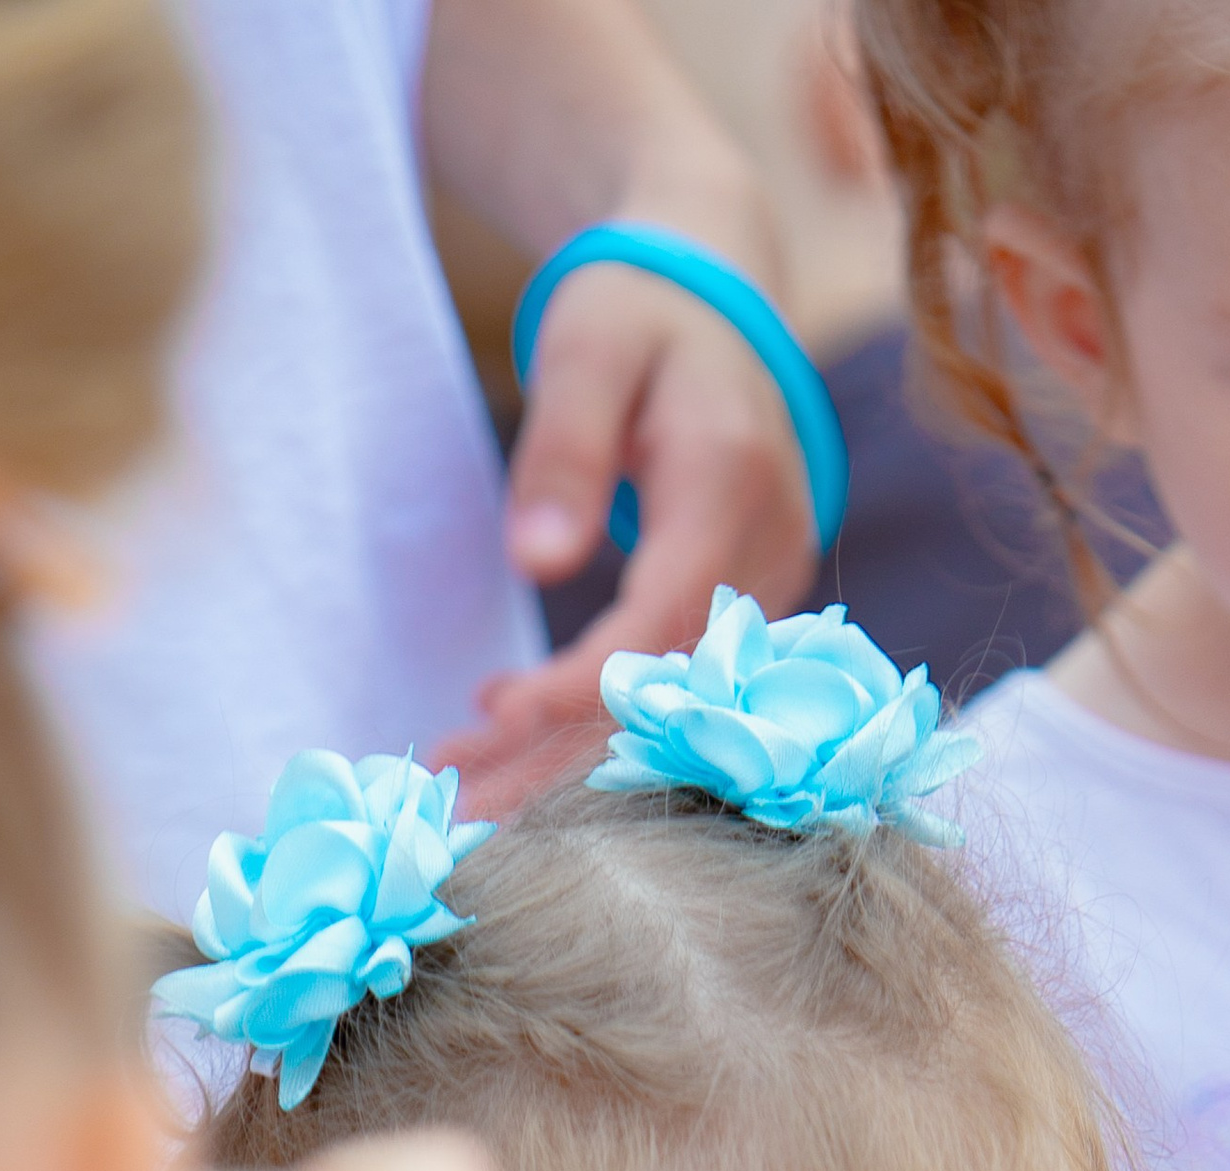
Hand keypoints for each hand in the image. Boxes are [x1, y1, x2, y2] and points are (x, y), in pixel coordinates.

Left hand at [434, 261, 819, 821]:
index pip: (664, 614)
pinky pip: (677, 684)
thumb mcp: (588, 350)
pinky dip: (596, 719)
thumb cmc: (642, 315)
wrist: (723, 305)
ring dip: (570, 754)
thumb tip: (536, 562)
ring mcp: (767, 589)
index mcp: (732, 483)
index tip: (500, 719)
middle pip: (671, 686)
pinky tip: (512, 740)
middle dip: (565, 753)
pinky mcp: (746, 611)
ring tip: (467, 789)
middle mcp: (768, 551)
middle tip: (461, 805)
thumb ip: (565, 451)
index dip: (589, 681)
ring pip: (675, 701)